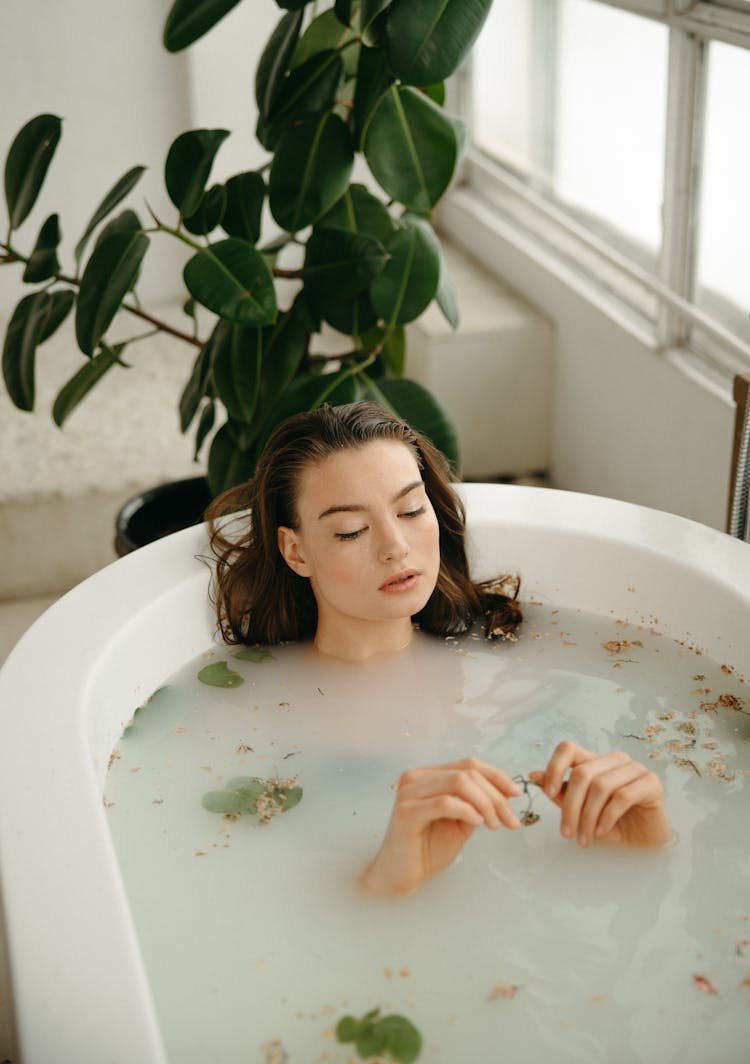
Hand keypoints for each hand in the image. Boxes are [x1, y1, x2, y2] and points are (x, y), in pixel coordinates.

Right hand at [360, 758, 521, 895]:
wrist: (400, 875)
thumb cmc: (427, 849)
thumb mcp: (459, 822)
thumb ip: (476, 804)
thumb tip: (506, 792)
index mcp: (428, 775)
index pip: (468, 764)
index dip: (497, 776)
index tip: (517, 794)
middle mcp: (416, 777)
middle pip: (467, 772)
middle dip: (496, 795)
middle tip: (511, 820)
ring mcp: (409, 792)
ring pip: (459, 783)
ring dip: (486, 803)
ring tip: (496, 825)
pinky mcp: (406, 811)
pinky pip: (445, 802)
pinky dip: (468, 811)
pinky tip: (478, 824)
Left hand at [529, 741, 669, 848]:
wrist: (644, 842)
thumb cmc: (611, 824)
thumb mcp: (580, 810)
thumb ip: (561, 793)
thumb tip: (534, 776)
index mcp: (595, 761)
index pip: (568, 748)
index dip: (554, 767)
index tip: (547, 792)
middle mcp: (615, 760)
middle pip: (582, 773)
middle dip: (570, 806)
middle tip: (566, 833)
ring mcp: (635, 768)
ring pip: (601, 786)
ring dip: (588, 817)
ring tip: (584, 838)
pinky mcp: (651, 783)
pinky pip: (622, 796)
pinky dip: (607, 817)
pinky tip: (601, 831)